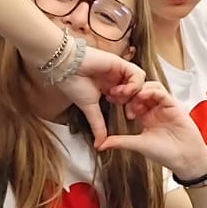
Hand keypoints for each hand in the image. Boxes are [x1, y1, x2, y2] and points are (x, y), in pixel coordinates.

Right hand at [27, 41, 145, 145]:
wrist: (65, 68)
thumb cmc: (73, 84)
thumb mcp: (90, 109)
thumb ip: (98, 125)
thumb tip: (99, 144)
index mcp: (111, 87)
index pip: (131, 98)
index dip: (132, 107)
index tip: (127, 116)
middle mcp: (117, 78)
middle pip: (139, 90)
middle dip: (137, 103)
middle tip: (129, 111)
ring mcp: (120, 70)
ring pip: (141, 82)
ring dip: (133, 93)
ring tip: (120, 98)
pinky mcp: (120, 62)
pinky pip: (137, 74)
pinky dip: (133, 84)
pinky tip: (120, 90)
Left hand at [94, 81, 206, 178]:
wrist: (184, 158)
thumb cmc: (165, 153)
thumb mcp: (138, 144)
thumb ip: (120, 141)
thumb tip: (101, 144)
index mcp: (145, 117)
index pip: (131, 100)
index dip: (121, 98)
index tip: (111, 99)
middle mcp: (154, 109)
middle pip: (140, 90)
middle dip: (128, 91)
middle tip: (117, 94)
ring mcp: (164, 106)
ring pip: (150, 87)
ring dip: (139, 89)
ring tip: (130, 97)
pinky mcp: (173, 105)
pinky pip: (161, 92)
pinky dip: (151, 91)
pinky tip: (142, 95)